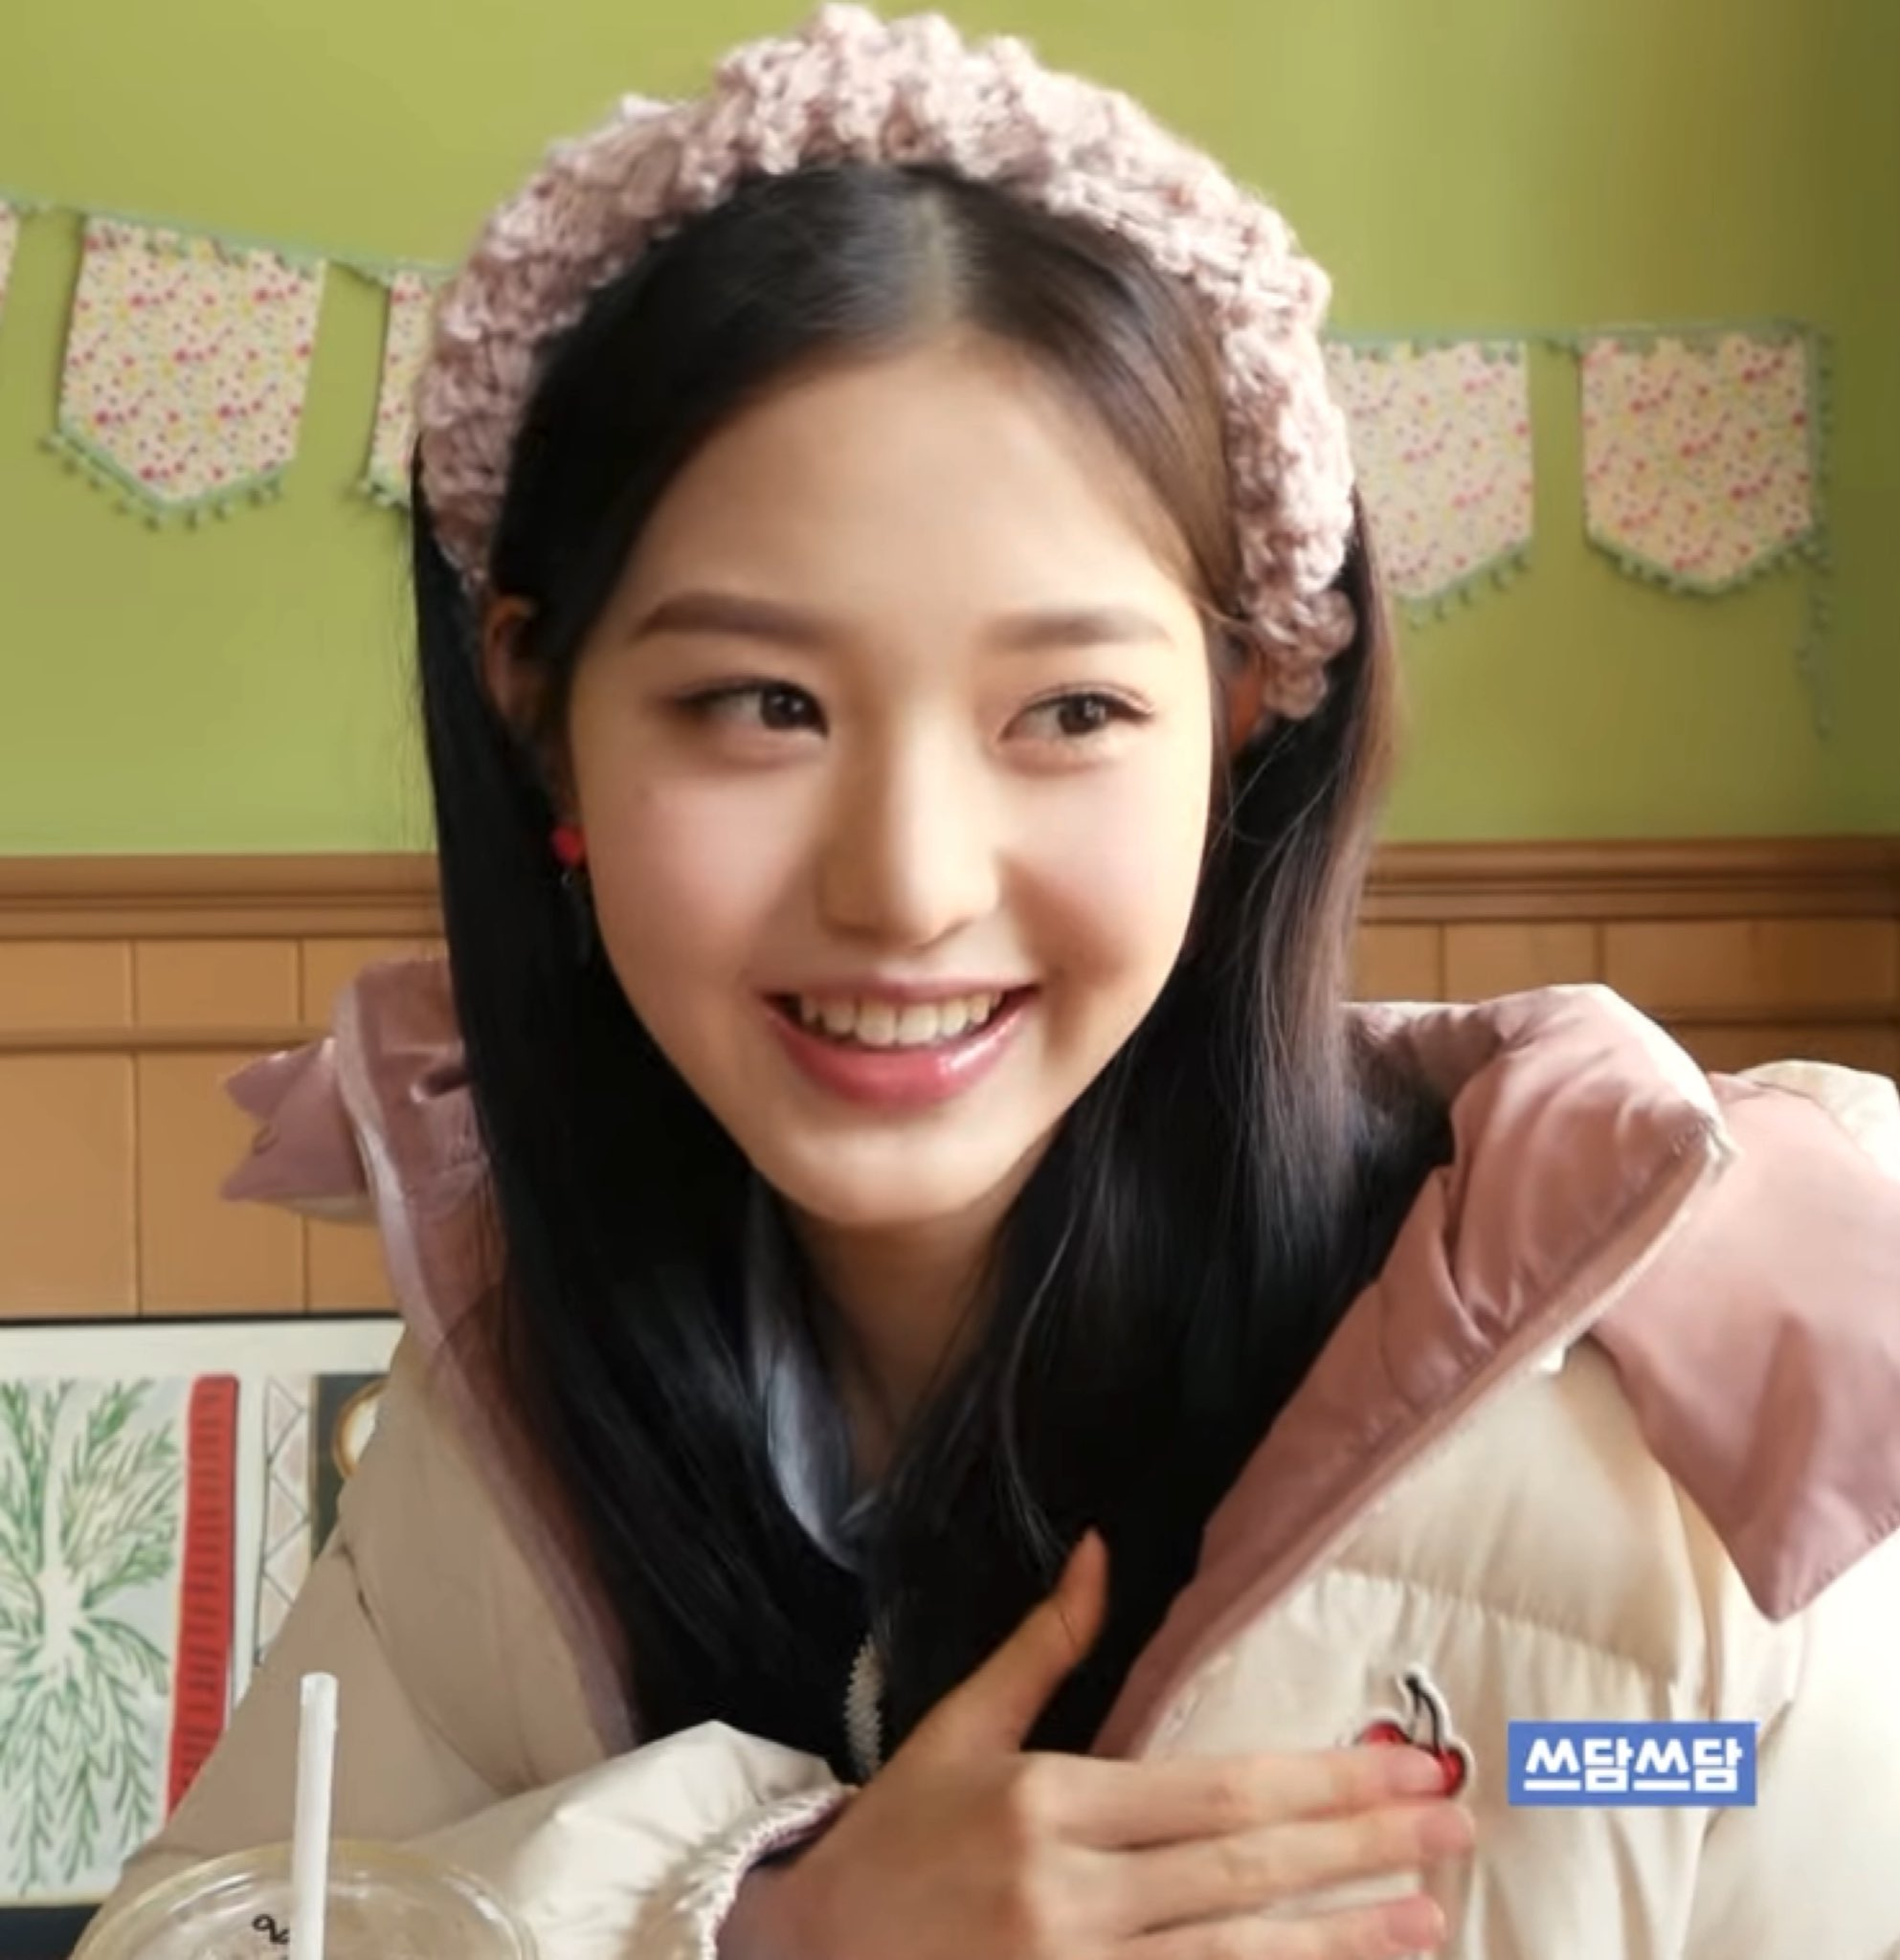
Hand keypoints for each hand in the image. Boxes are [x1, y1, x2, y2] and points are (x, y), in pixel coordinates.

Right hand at [723, 1533, 1471, 1958]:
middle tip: (1453, 1826)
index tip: (1402, 1771)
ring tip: (1425, 1919)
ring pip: (1233, 1959)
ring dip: (1340, 1939)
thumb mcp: (958, 1725)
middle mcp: (1068, 1895)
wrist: (806, 1953)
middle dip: (1359, 1848)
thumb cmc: (895, 1832)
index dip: (1319, 1785)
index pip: (1214, 1794)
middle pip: (1244, 1872)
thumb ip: (1045, 1645)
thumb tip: (1103, 1550)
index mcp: (1047, 1801)